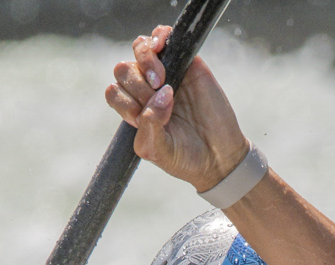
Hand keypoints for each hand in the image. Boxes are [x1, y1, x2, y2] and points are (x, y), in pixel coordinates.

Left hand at [105, 25, 250, 192]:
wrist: (220, 156)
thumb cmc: (186, 158)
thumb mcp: (159, 152)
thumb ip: (149, 128)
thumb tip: (158, 97)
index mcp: (135, 111)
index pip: (114, 93)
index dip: (125, 101)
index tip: (145, 116)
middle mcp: (147, 91)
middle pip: (124, 70)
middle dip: (137, 84)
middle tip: (161, 99)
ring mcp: (167, 74)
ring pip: (140, 49)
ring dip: (145, 60)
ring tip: (163, 80)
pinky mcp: (187, 62)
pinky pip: (163, 37)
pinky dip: (159, 37)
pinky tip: (162, 48)